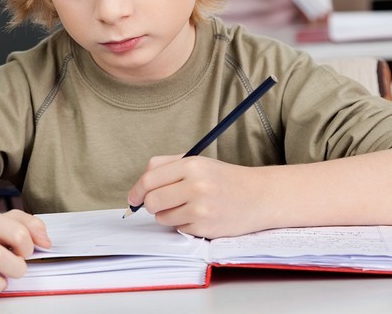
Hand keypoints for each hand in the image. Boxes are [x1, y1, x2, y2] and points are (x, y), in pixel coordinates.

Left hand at [127, 155, 263, 238]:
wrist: (258, 196)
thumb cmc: (224, 179)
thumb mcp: (197, 162)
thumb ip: (167, 167)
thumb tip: (139, 187)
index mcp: (191, 165)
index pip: (149, 179)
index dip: (137, 191)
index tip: (134, 198)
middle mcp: (195, 186)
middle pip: (152, 201)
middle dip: (152, 205)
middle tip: (162, 203)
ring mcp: (201, 209)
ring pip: (162, 218)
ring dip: (168, 215)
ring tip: (186, 207)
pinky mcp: (205, 228)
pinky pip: (178, 229)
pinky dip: (183, 224)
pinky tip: (199, 216)